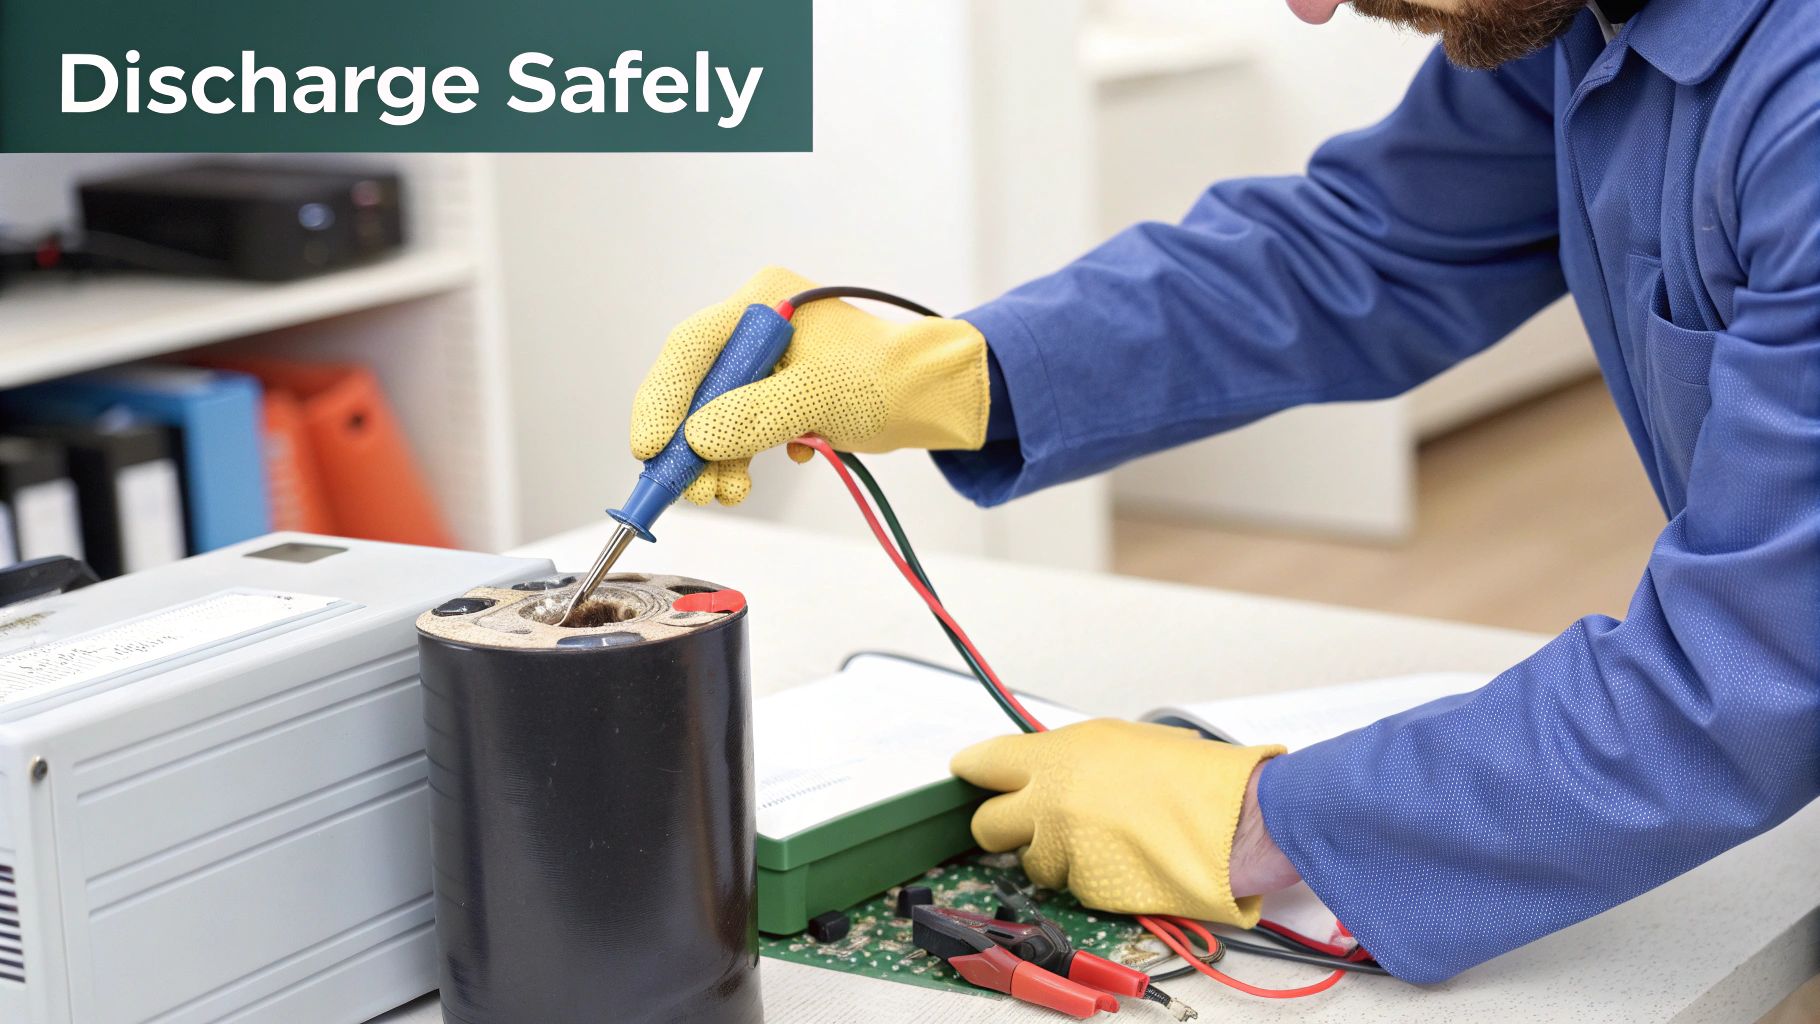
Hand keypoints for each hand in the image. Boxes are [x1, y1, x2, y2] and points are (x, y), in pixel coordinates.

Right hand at [629, 267, 990, 505]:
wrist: (937, 396)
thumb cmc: (888, 379)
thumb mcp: (817, 397)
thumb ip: (753, 416)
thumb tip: (696, 440)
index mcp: (762, 303)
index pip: (690, 348)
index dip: (662, 400)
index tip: (649, 448)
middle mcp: (758, 326)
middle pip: (698, 385)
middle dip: (691, 442)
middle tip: (691, 489)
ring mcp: (769, 361)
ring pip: (719, 412)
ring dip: (718, 458)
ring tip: (727, 494)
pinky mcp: (781, 391)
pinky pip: (745, 424)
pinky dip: (746, 454)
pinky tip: (772, 466)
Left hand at [951, 719, 1293, 925]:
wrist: (1237, 819)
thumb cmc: (1192, 776)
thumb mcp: (1121, 741)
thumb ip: (1068, 758)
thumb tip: (1040, 771)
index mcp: (1056, 755)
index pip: (984, 763)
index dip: (974, 772)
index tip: (970, 776)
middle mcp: (1049, 801)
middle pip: (988, 824)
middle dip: (1005, 826)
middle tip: (1030, 823)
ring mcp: (1065, 849)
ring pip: (1032, 862)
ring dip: (1055, 856)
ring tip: (1103, 839)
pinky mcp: (1087, 888)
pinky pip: (1071, 885)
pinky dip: (1090, 877)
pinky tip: (1125, 859)